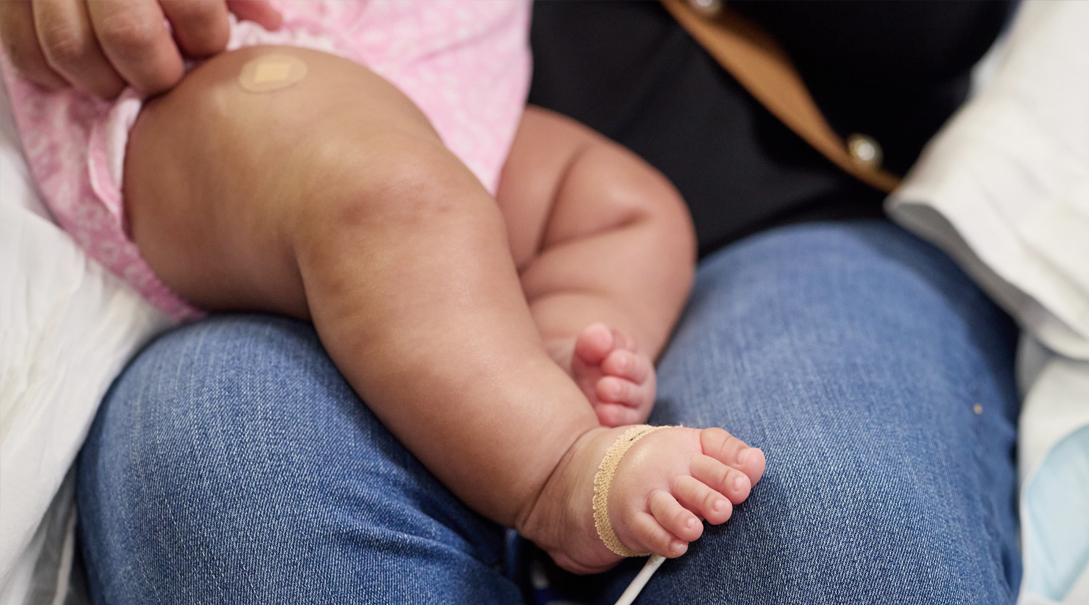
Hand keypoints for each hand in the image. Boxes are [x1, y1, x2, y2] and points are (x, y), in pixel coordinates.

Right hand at [0, 0, 281, 98]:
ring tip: (126, 77)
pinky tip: (80, 71)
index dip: (206, 36)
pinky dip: (50, 73)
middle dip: (156, 71)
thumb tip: (268, 22)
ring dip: (103, 80)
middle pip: (127, 35)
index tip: (207, 42)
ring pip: (67, 48)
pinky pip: (21, 49)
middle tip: (166, 74)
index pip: (192, 4)